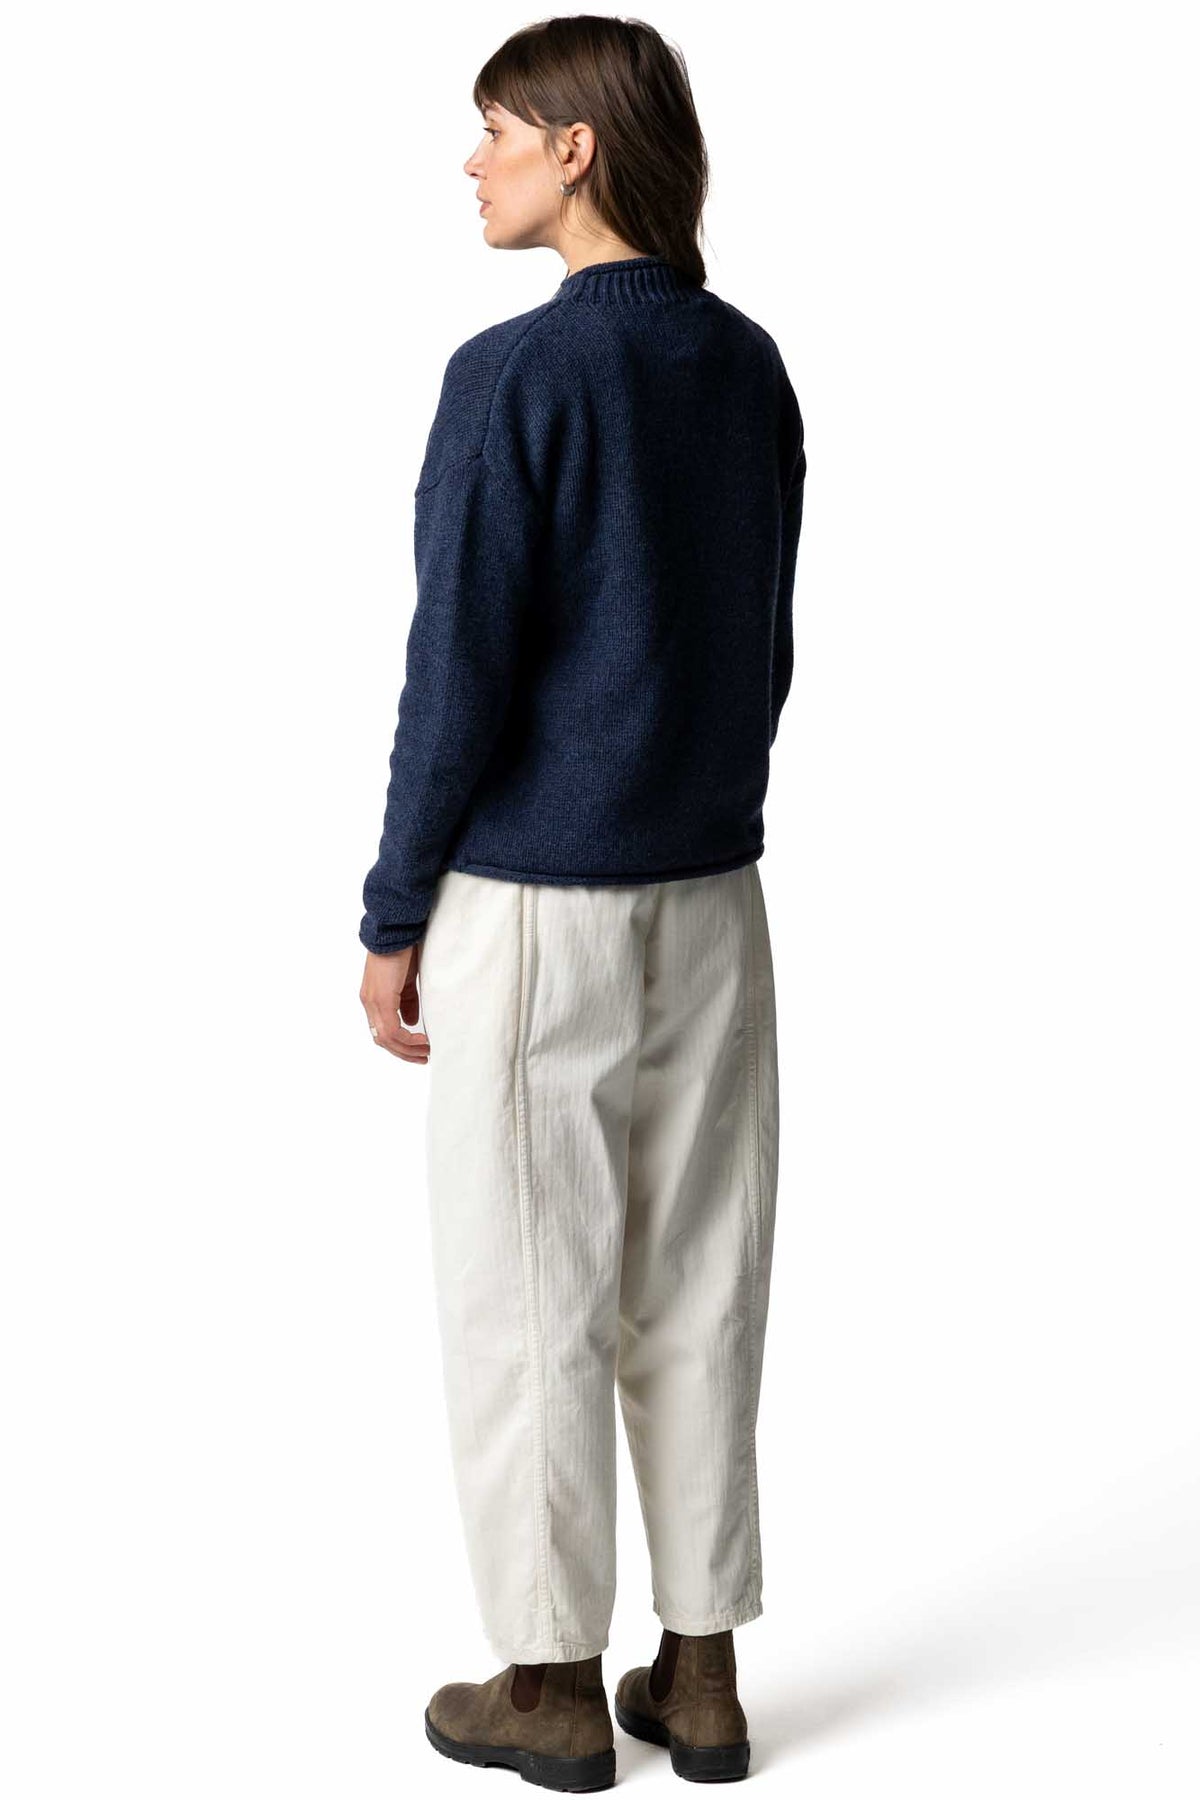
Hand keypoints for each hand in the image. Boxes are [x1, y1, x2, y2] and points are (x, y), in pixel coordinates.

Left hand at [360, 943, 429, 1062]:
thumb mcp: (406, 981)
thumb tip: (411, 1020)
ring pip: (386, 1039)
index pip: (382, 1031)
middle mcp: (369, 1003)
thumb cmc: (403, 951)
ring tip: (426, 1052)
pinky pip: (392, 1030)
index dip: (399, 1044)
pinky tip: (422, 1040)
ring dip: (407, 1049)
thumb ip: (407, 1001)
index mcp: (374, 999)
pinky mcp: (381, 999)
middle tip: (423, 1057)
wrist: (396, 932)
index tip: (418, 1049)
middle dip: (404, 1052)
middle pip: (382, 1040)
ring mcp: (373, 1002)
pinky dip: (408, 1040)